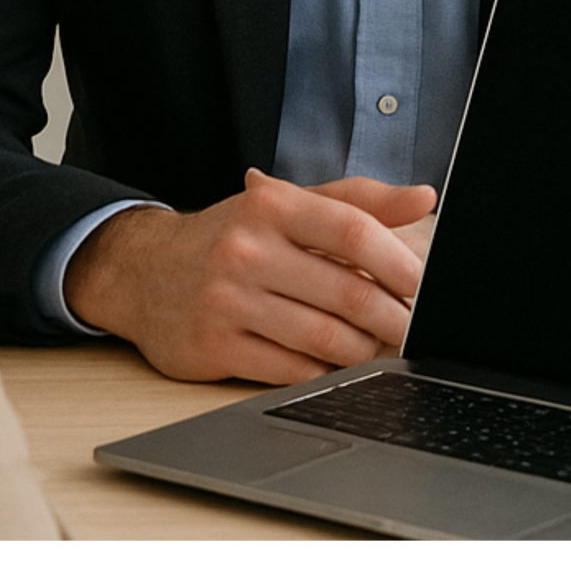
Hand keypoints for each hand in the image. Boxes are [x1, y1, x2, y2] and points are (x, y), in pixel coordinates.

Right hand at [65, 168, 437, 385]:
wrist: (142, 271)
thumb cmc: (229, 237)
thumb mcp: (285, 205)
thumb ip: (356, 200)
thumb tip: (423, 196)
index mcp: (271, 206)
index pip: (353, 231)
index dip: (401, 262)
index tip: (428, 286)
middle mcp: (246, 250)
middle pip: (347, 292)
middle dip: (393, 317)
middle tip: (414, 328)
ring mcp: (227, 301)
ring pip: (325, 339)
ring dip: (365, 350)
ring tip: (381, 347)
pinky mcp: (214, 346)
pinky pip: (292, 372)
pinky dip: (325, 374)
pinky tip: (336, 366)